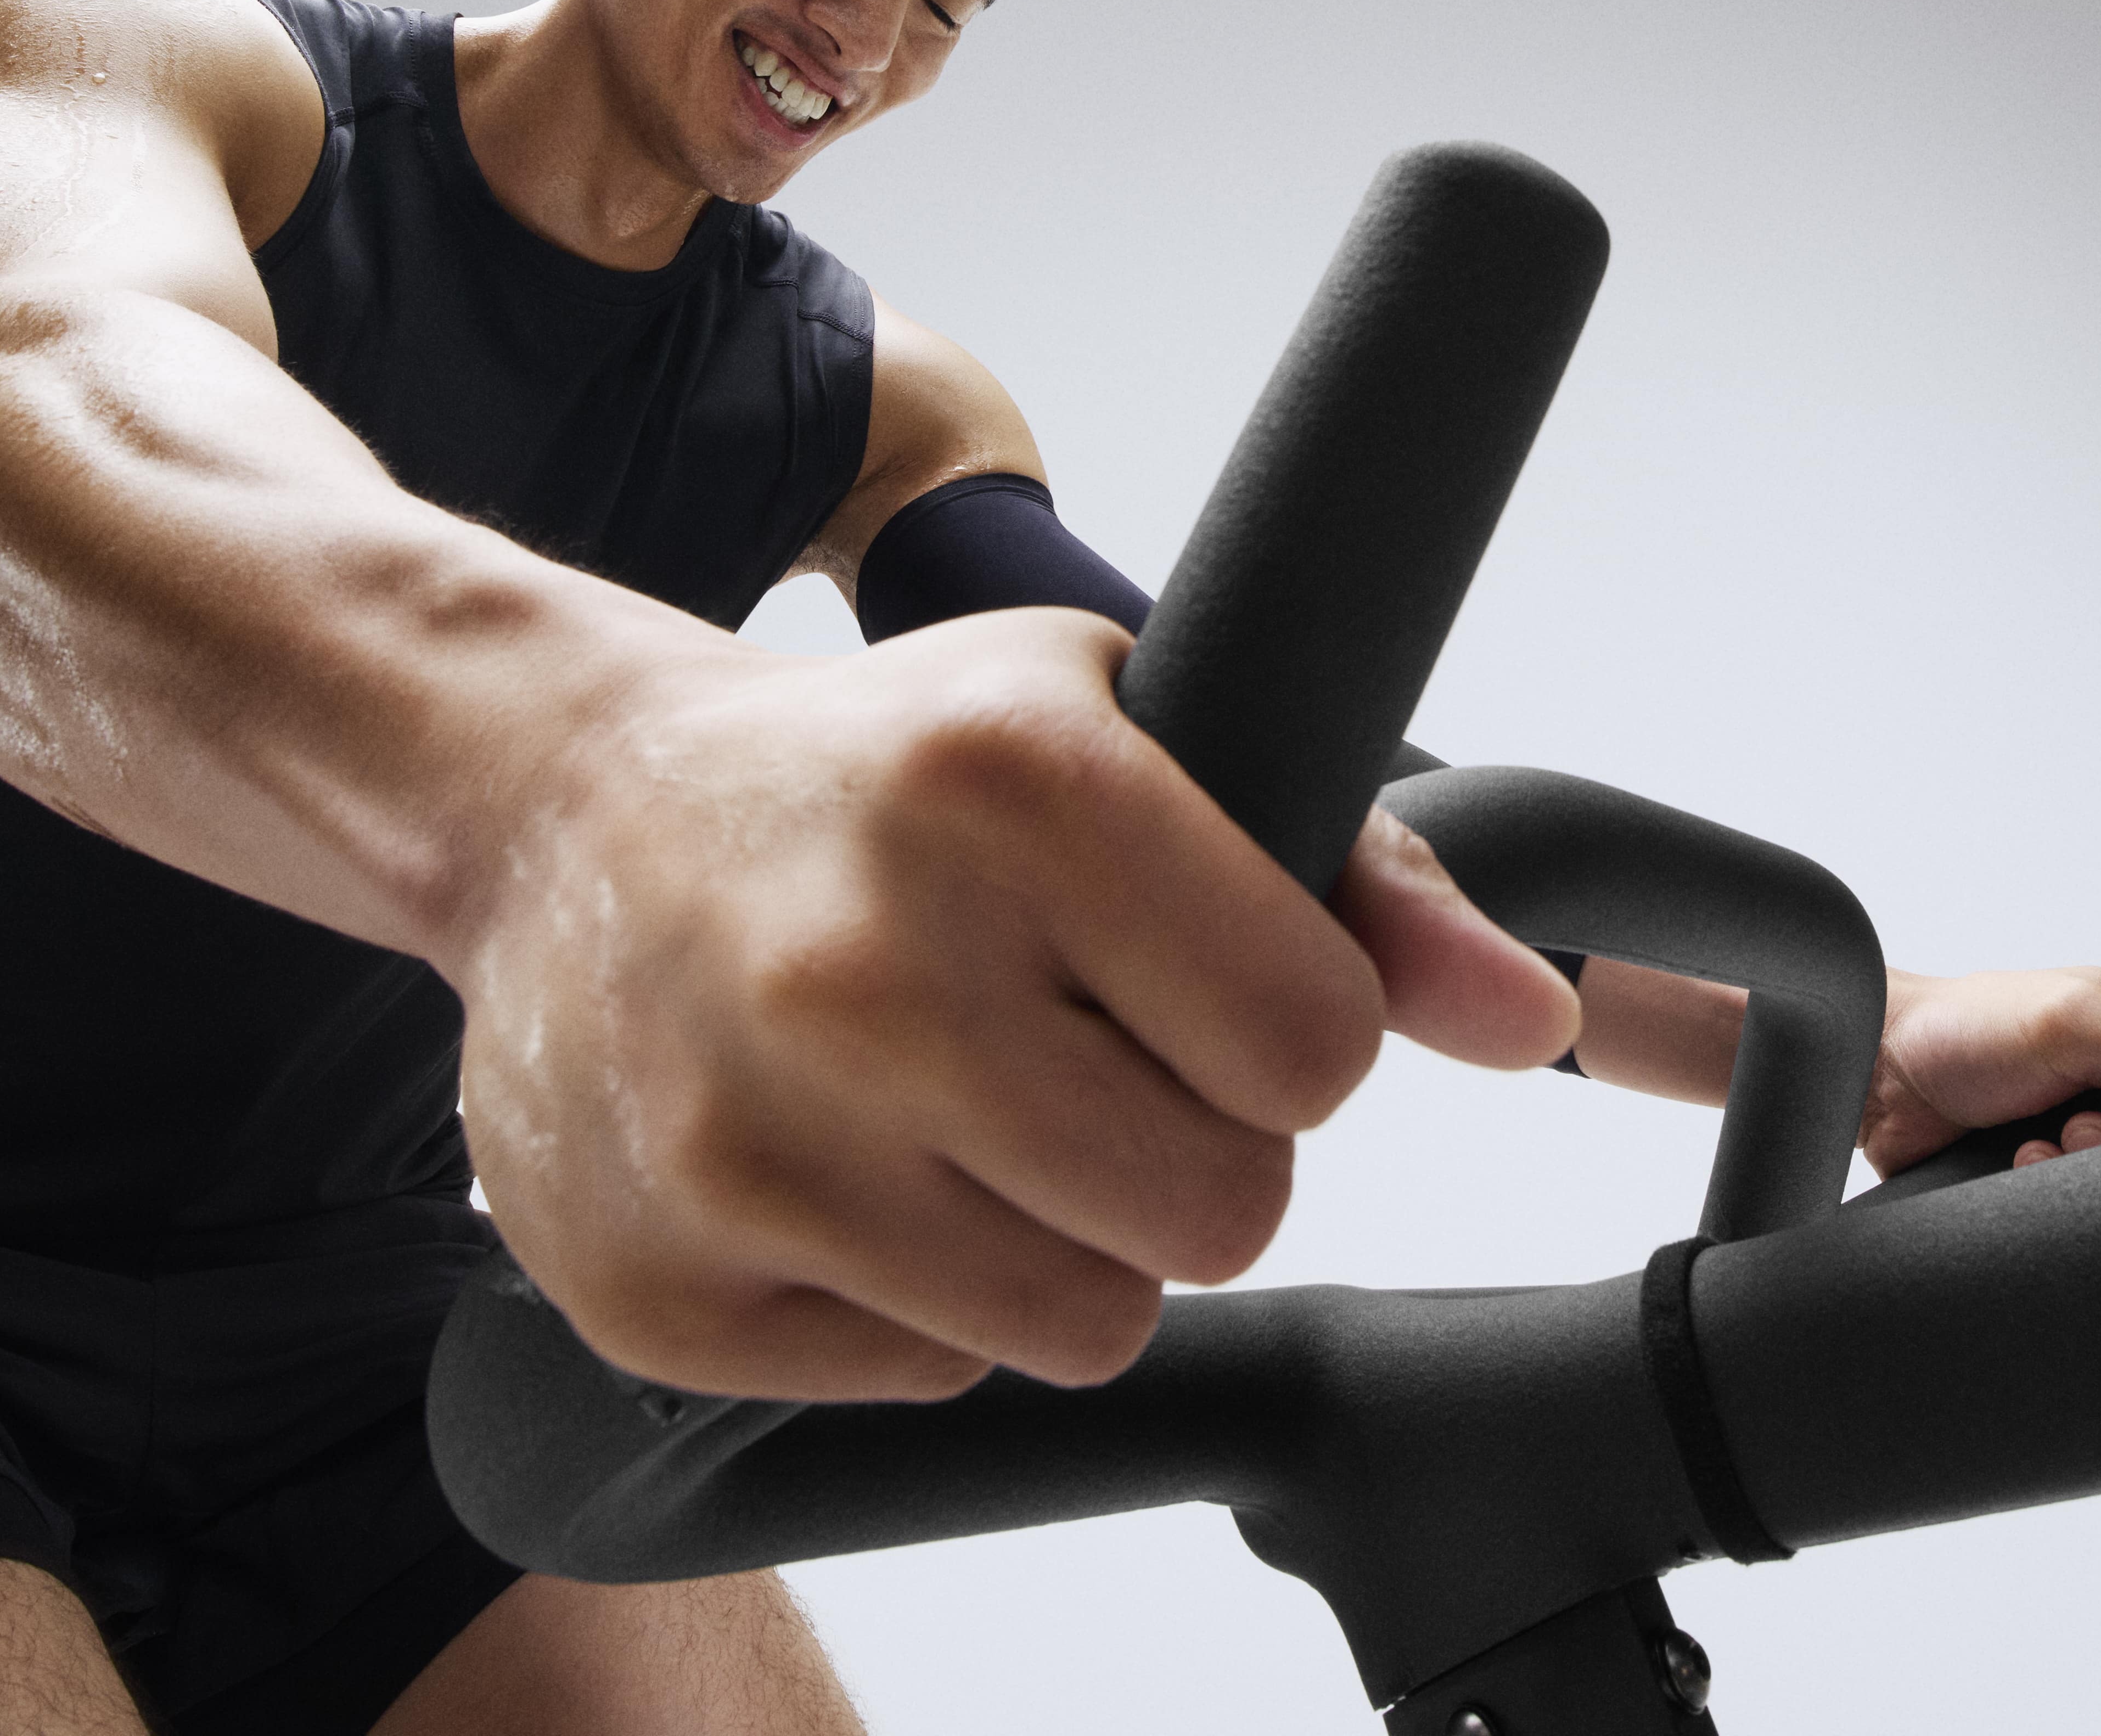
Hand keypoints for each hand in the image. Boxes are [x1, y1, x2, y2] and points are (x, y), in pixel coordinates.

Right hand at [449, 609, 1574, 1403]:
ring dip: (1071, 1236)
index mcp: (1010, 786)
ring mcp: (748, 1140)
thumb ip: (1358, 873)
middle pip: (1223, 1214)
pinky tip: (852, 1157)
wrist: (568, 816)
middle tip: (1089, 1057)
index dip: (1292, 1032)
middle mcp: (869, 968)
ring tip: (972, 1105)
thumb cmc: (881, 769)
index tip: (1208, 984)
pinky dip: (921, 1291)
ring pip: (1090, 1322)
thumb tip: (1532, 1014)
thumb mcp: (1118, 728)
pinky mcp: (667, 1282)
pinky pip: (933, 1373)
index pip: (1316, 1046)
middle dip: (1195, 1149)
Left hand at [1858, 962, 2100, 1176]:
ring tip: (2049, 1142)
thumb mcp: (2077, 1021)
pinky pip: (2092, 1217)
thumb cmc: (1968, 1024)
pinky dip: (2064, 1200)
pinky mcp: (2055, 1186)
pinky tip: (2023, 1165)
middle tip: (2092, 1130)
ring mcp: (2092, 1139)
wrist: (1875, 1073)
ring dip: (2100, 1176)